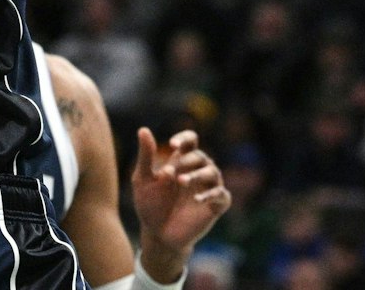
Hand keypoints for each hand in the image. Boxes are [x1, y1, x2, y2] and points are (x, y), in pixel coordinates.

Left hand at [133, 128, 231, 280]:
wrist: (157, 234)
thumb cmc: (150, 204)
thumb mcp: (143, 180)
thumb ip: (145, 157)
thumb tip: (143, 129)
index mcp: (181, 161)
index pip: (191, 140)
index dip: (185, 138)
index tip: (172, 144)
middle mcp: (197, 171)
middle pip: (200, 156)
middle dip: (187, 161)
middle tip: (172, 173)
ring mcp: (208, 188)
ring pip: (213, 172)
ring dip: (198, 175)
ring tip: (181, 181)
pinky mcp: (215, 206)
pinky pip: (222, 195)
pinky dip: (212, 195)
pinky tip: (196, 199)